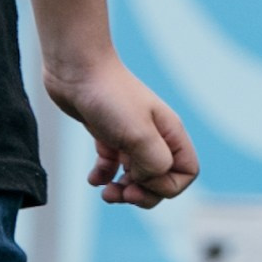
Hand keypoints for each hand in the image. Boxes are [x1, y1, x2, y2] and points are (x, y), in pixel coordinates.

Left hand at [50, 52, 199, 207]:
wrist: (76, 68)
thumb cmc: (110, 98)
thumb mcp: (139, 135)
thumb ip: (154, 164)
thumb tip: (145, 180)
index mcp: (169, 134)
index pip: (186, 172)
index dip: (167, 186)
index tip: (141, 179)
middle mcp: (154, 136)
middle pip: (161, 178)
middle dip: (143, 193)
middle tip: (120, 193)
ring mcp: (130, 135)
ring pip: (136, 175)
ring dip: (124, 190)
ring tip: (106, 191)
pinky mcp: (107, 134)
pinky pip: (112, 166)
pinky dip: (104, 176)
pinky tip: (93, 178)